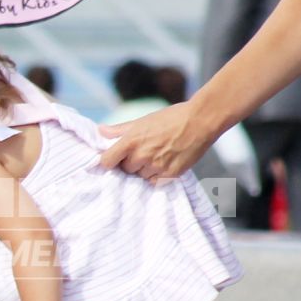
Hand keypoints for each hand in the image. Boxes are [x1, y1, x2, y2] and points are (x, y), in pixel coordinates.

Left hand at [97, 101, 215, 181]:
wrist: (200, 121)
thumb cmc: (170, 118)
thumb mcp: (142, 120)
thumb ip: (119, 129)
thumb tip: (100, 131)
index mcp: (131, 141)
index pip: (106, 161)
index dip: (108, 161)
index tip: (113, 159)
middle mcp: (142, 155)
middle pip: (125, 169)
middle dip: (130, 163)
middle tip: (142, 152)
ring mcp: (156, 167)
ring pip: (140, 176)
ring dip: (144, 170)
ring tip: (156, 156)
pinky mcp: (170, 175)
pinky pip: (155, 182)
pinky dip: (156, 176)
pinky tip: (163, 164)